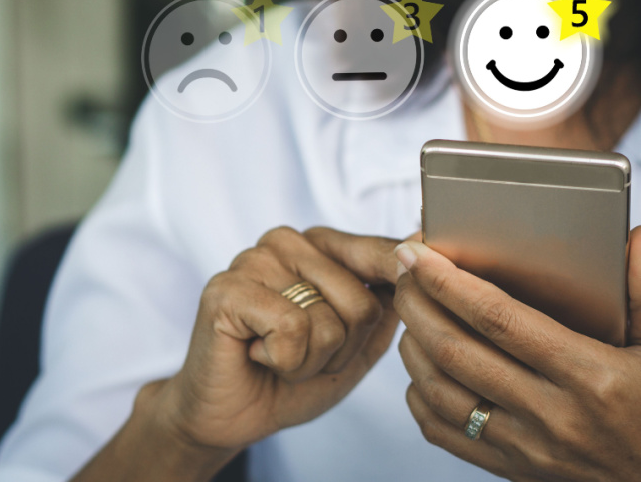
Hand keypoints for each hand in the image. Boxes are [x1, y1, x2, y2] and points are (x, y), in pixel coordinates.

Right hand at [152, 226, 401, 458]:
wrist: (232, 415)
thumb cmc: (292, 374)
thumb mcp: (356, 342)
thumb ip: (387, 302)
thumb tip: (419, 250)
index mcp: (316, 246)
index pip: (377, 252)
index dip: (403, 281)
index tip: (430, 266)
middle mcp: (286, 242)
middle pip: (361, 301)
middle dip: (341, 349)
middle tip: (303, 352)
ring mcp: (254, 260)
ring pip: (328, 319)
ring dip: (311, 359)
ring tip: (278, 354)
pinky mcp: (227, 288)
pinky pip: (292, 329)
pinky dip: (285, 362)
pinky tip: (257, 355)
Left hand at [393, 227, 640, 481]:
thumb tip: (625, 242)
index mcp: (591, 376)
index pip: (496, 318)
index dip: (447, 280)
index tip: (416, 252)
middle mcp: (553, 417)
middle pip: (454, 350)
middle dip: (415, 302)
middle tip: (403, 270)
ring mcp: (531, 450)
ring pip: (440, 391)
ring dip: (411, 344)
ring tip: (409, 309)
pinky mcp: (518, 471)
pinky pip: (446, 433)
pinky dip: (420, 394)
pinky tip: (422, 365)